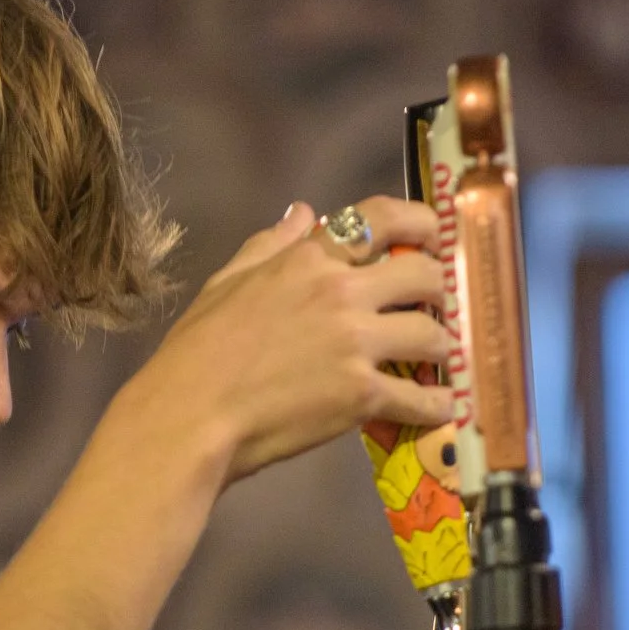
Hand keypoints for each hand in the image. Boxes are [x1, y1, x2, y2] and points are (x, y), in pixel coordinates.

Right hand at [121, 197, 453, 486]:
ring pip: (433, 336)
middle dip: (439, 292)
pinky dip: (437, 406)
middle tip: (433, 310)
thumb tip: (304, 213)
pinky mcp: (362, 394)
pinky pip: (422, 398)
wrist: (188, 416)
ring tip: (434, 363)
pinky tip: (440, 410)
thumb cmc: (195, 353)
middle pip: (425, 276)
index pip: (383, 218)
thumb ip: (270, 245)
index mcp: (307, 258)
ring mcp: (356, 342)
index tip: (434, 237)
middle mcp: (341, 291)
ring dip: (440, 350)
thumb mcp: (225, 283)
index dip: (422, 223)